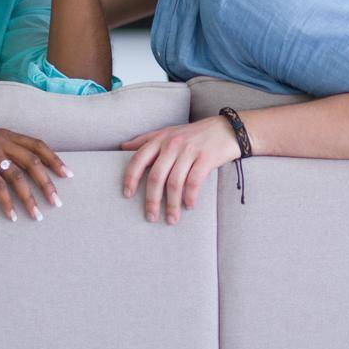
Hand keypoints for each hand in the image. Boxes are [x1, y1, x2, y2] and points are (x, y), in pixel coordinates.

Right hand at [0, 121, 70, 221]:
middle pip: (32, 163)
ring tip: (37, 215)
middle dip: (47, 184)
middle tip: (57, 203)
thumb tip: (19, 163)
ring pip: (17, 177)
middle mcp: (1, 141)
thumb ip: (2, 147)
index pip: (37, 145)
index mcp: (6, 134)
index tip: (68, 175)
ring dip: (29, 198)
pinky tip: (11, 215)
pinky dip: (6, 202)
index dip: (54, 160)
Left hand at [120, 118, 240, 223]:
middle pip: (156, 176)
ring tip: (171, 219)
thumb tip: (122, 147)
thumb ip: (146, 139)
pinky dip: (190, 196)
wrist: (226, 129)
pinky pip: (194, 181)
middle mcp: (172, 144)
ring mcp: (189, 150)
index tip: (127, 195)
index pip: (139, 159)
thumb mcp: (168, 132)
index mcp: (160, 139)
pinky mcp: (206, 158)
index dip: (130, 178)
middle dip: (151, 200)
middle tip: (150, 217)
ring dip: (172, 205)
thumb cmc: (194, 134)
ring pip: (174, 183)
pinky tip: (189, 206)